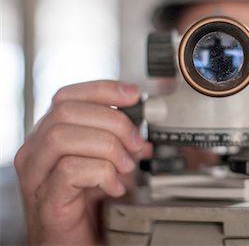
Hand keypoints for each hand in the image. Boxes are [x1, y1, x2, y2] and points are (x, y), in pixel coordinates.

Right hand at [14, 80, 151, 244]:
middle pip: (66, 111)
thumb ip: (118, 144)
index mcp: (50, 136)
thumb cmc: (87, 205)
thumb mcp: (105, 164)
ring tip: (125, 167)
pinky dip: (102, 173)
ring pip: (63, 136)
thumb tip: (141, 132)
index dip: (102, 90)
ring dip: (107, 147)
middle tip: (136, 143)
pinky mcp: (46, 199)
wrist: (74, 243)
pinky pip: (70, 170)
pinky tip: (114, 187)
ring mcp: (36, 175)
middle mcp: (37, 151)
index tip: (133, 96)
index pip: (68, 97)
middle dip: (112, 121)